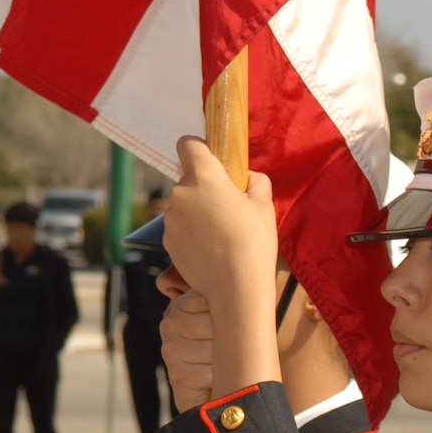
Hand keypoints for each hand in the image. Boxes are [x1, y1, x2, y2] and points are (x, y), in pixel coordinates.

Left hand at [162, 136, 280, 395]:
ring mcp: (170, 219)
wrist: (236, 288)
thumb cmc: (254, 243)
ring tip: (221, 234)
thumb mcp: (264, 206)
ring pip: (183, 205)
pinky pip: (179, 228)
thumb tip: (248, 177)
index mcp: (203, 176)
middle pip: (188, 179)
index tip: (213, 161)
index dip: (199, 149)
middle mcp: (180, 193)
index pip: (187, 144)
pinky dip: (191, 233)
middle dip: (204, 188)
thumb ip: (256, 181)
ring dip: (197, 212)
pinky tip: (211, 250)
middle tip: (228, 209)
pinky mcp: (166, 242)